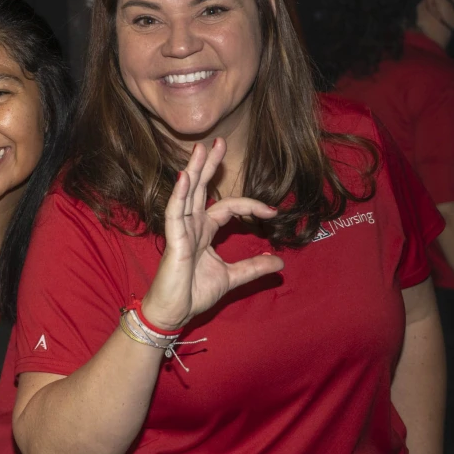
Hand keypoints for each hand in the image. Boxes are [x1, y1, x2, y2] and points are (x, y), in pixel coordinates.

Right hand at [140, 139, 284, 329]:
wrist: (174, 312)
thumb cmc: (193, 293)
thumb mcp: (232, 277)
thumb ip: (253, 267)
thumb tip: (280, 262)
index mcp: (204, 231)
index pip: (227, 206)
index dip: (249, 204)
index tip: (272, 212)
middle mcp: (192, 225)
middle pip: (200, 189)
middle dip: (209, 165)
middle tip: (218, 141)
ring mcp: (181, 230)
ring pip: (187, 194)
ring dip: (194, 171)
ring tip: (201, 149)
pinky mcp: (173, 239)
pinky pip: (174, 212)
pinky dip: (179, 195)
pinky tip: (184, 178)